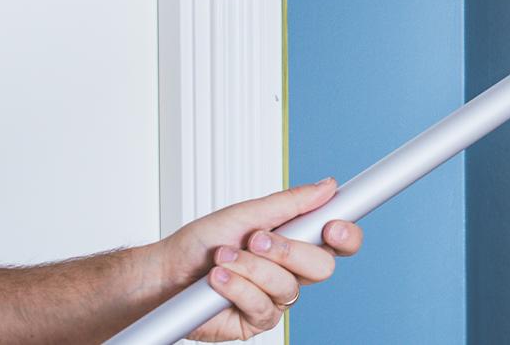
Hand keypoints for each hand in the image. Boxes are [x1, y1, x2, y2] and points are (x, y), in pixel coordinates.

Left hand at [146, 178, 364, 340]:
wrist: (164, 275)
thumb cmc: (200, 244)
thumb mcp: (246, 214)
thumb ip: (290, 204)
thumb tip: (327, 187)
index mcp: (296, 241)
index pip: (338, 242)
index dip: (346, 235)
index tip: (332, 227)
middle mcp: (290, 271)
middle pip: (323, 267)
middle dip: (288, 251)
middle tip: (258, 239)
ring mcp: (275, 298)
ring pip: (288, 287)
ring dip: (251, 268)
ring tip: (224, 257)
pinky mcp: (256, 321)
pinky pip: (263, 307)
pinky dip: (237, 289)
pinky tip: (219, 280)